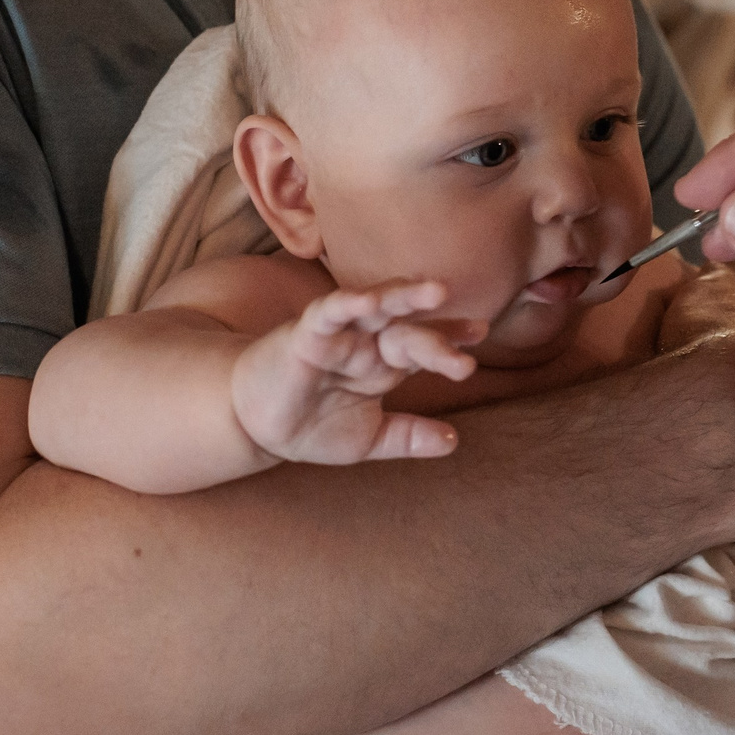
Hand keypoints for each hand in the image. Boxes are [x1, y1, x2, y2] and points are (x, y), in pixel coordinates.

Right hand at [230, 278, 483, 465]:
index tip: (480, 337)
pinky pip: (326, 313)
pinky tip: (366, 300)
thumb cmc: (311, 425)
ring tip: (435, 292)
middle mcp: (366, 344)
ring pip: (375, 308)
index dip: (452, 340)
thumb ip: (408, 438)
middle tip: (477, 335)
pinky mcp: (305, 335)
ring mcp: (338, 336)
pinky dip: (345, 303)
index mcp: (385, 364)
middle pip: (409, 329)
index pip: (425, 345)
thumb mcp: (369, 439)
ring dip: (403, 297)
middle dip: (440, 331)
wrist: (254, 428)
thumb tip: (454, 442)